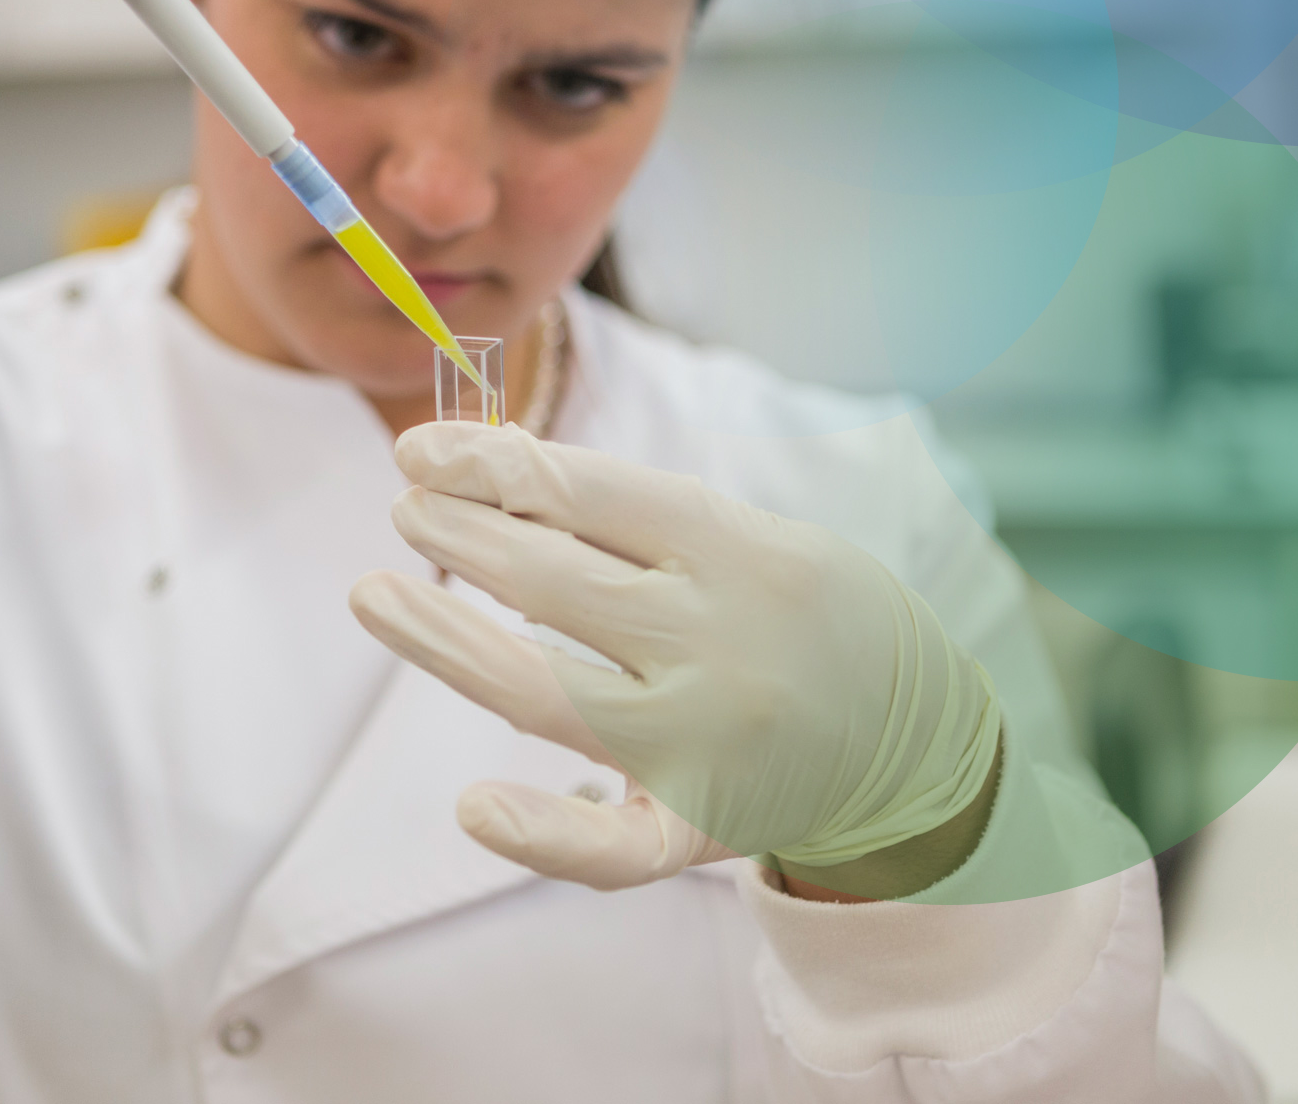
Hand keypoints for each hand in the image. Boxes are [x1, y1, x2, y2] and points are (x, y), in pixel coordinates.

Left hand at [349, 424, 1002, 897]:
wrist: (921, 736)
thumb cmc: (804, 613)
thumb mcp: (752, 535)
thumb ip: (635, 517)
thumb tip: (491, 479)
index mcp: (741, 552)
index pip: (589, 492)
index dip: (490, 467)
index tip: (417, 451)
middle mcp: (722, 644)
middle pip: (555, 581)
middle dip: (462, 536)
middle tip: (406, 508)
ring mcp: (709, 743)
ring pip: (548, 692)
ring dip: (446, 640)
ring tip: (377, 592)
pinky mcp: (698, 826)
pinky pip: (613, 845)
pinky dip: (544, 832)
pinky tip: (474, 806)